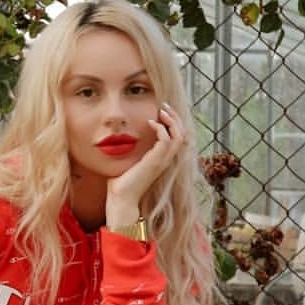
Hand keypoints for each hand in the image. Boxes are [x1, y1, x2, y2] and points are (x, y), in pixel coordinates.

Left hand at [106, 102, 187, 218]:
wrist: (122, 199)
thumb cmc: (122, 183)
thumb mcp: (130, 161)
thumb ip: (132, 150)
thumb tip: (122, 138)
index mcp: (162, 159)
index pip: (178, 137)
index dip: (174, 122)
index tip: (162, 111)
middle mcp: (166, 160)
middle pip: (183, 133)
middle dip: (175, 117)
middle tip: (164, 106)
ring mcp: (163, 161)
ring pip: (179, 135)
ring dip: (171, 120)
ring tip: (161, 111)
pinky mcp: (155, 162)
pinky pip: (166, 140)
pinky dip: (161, 129)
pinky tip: (150, 123)